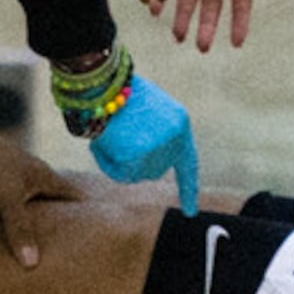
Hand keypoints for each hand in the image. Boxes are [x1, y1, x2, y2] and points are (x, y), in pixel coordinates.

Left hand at [0, 83, 81, 266]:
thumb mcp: (9, 198)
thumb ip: (21, 229)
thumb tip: (32, 264)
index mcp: (45, 179)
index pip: (74, 198)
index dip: (90, 213)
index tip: (102, 234)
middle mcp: (32, 183)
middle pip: (53, 207)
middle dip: (62, 227)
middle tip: (73, 254)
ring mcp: (12, 188)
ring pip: (28, 214)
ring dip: (33, 230)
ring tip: (43, 256)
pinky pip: (6, 217)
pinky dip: (9, 230)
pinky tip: (9, 246)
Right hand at [85, 76, 199, 213]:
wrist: (104, 80)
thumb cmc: (119, 92)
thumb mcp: (146, 111)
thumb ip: (151, 136)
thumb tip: (139, 163)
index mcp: (180, 124)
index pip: (187, 163)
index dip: (188, 189)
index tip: (191, 212)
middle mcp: (175, 139)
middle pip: (155, 171)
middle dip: (135, 162)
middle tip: (117, 138)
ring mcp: (158, 149)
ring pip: (136, 174)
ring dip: (120, 161)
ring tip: (109, 135)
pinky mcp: (138, 155)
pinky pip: (121, 174)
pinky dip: (109, 163)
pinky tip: (103, 143)